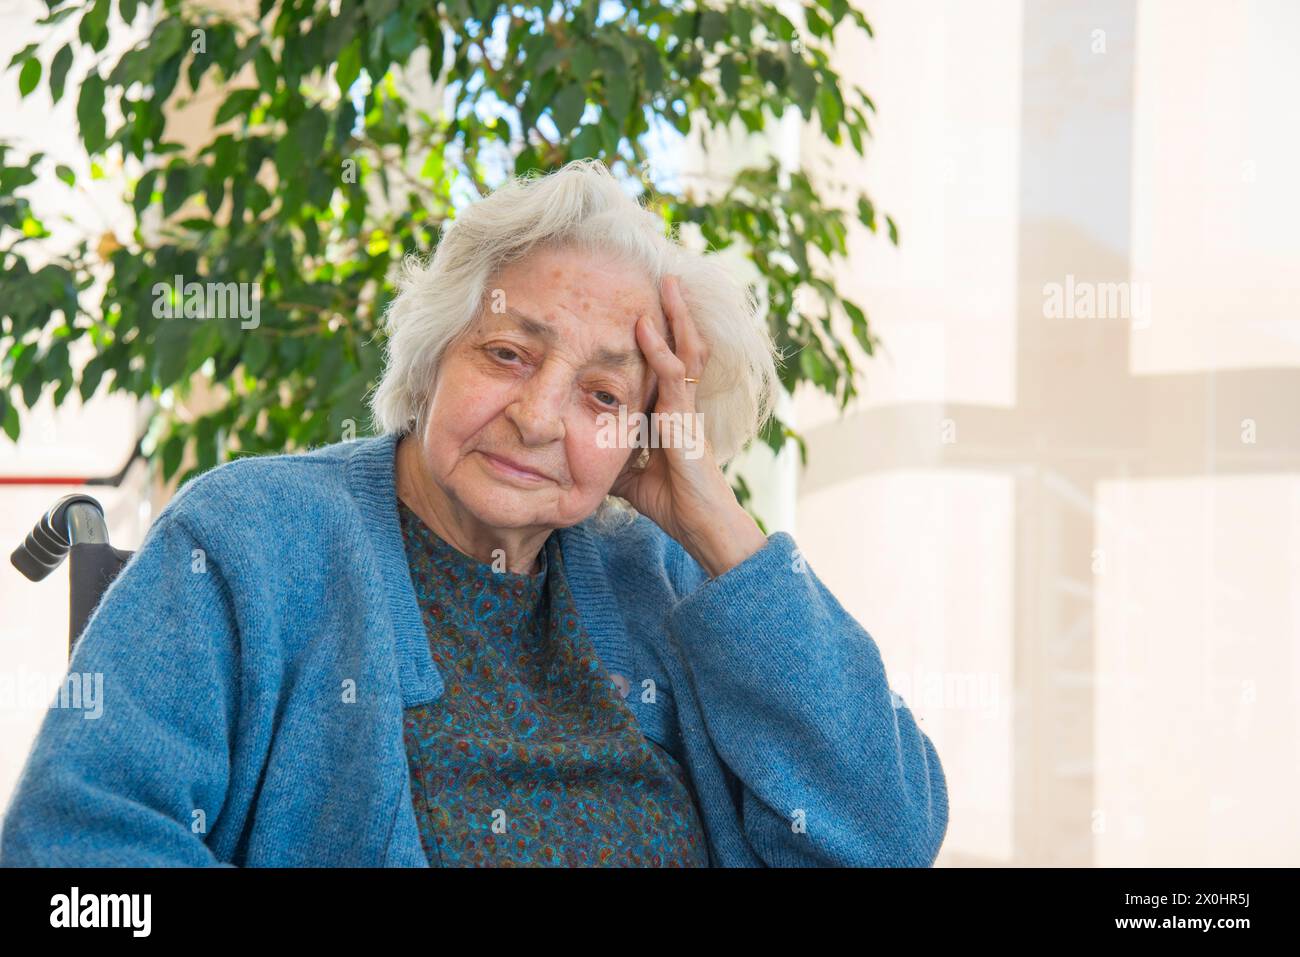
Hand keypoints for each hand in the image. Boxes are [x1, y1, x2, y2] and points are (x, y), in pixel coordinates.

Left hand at [609, 274, 767, 578]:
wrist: (699, 526)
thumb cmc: (671, 502)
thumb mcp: (626, 471)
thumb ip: (609, 452)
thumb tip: (575, 447)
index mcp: (670, 410)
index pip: (665, 361)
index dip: (658, 332)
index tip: (641, 303)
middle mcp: (681, 402)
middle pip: (682, 344)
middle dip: (673, 311)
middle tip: (663, 275)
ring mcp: (686, 408)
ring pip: (686, 350)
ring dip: (675, 316)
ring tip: (667, 282)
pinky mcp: (686, 420)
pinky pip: (674, 377)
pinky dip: (660, 350)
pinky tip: (646, 327)